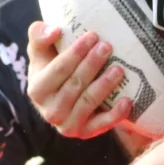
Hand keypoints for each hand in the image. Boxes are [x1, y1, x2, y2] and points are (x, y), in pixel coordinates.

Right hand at [26, 22, 130, 138]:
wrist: (60, 98)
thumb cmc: (51, 68)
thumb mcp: (40, 51)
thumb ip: (38, 35)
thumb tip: (55, 31)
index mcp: (37, 90)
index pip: (59, 69)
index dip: (75, 53)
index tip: (92, 36)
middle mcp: (49, 111)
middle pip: (75, 84)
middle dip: (92, 64)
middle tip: (107, 47)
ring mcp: (67, 125)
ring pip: (88, 103)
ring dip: (104, 85)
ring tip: (119, 69)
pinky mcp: (84, 133)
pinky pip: (101, 125)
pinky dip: (115, 115)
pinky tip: (127, 101)